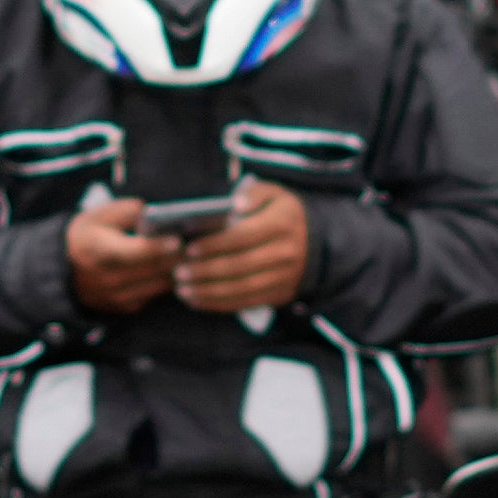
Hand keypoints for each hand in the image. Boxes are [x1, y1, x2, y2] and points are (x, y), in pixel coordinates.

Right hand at [66, 188, 180, 313]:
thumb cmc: (87, 235)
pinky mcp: (126, 307)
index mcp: (101, 251)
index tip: (178, 238)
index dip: (159, 246)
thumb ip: (129, 211)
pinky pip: (155, 294)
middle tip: (196, 242)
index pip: (136, 252)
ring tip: (190, 253)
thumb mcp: (100, 215)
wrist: (64, 270)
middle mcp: (109, 278)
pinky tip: (174, 267)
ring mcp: (118, 296)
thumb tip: (156, 213)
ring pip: (160, 284)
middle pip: (154, 269)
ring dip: (177, 269)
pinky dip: (166, 281)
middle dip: (178, 256)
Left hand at [172, 177, 309, 315]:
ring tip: (182, 289)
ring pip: (241, 288)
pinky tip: (197, 300)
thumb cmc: (282, 213)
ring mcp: (284, 277)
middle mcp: (285, 252)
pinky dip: (219, 304)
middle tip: (179, 272)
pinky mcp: (280, 295)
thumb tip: (235, 204)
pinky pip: (246, 302)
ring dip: (208, 291)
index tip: (189, 249)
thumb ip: (253, 193)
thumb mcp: (274, 193)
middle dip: (205, 271)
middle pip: (239, 266)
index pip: (243, 236)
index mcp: (282, 224)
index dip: (214, 244)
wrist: (318, 242)